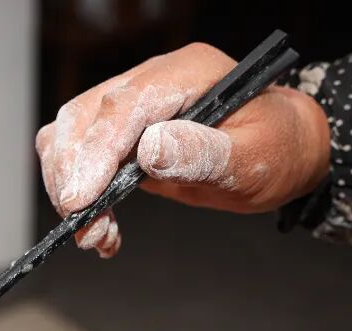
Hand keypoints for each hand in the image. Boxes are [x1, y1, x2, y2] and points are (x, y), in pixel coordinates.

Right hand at [36, 42, 329, 256]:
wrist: (282, 151)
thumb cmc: (275, 150)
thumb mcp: (254, 157)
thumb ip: (204, 152)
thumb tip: (150, 150)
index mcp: (187, 74)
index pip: (124, 105)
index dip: (97, 151)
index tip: (83, 198)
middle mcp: (151, 81)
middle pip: (83, 117)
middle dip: (74, 176)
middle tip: (89, 229)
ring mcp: (131, 105)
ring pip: (70, 136)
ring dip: (70, 189)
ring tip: (98, 236)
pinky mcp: (120, 133)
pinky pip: (80, 157)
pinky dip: (79, 194)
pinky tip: (103, 229)